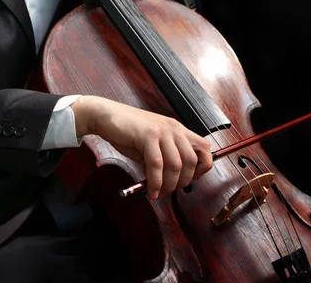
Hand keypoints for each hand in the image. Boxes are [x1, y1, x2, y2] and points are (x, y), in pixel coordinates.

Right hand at [71, 96, 212, 199]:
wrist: (106, 116)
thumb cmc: (128, 132)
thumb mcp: (153, 144)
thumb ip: (165, 158)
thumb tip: (172, 181)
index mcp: (178, 130)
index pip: (205, 148)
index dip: (202, 167)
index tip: (189, 179)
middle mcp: (174, 129)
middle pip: (191, 161)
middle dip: (182, 182)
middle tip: (170, 191)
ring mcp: (161, 131)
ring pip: (175, 165)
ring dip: (168, 185)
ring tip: (159, 193)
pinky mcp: (147, 135)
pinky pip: (156, 164)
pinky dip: (155, 182)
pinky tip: (151, 190)